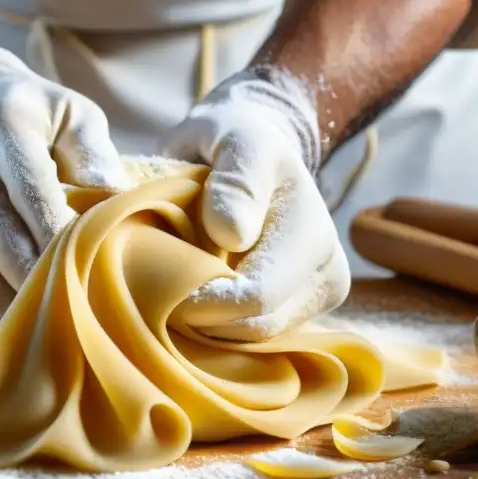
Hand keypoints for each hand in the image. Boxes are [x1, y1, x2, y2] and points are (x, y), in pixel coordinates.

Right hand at [0, 46, 129, 329]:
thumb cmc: (39, 121)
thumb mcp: (75, 116)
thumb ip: (94, 153)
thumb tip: (109, 195)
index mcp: (5, 122)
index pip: (27, 186)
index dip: (52, 231)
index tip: (80, 265)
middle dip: (22, 274)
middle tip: (58, 304)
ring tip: (26, 316)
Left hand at [160, 65, 350, 340]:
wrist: (258, 148)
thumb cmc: (238, 138)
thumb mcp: (237, 138)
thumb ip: (236, 179)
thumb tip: (231, 235)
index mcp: (313, 234)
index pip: (256, 297)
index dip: (202, 303)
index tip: (153, 284)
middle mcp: (326, 273)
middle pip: (254, 327)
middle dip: (200, 318)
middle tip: (151, 291)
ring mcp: (315, 297)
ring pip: (251, 340)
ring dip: (206, 325)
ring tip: (171, 290)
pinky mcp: (298, 313)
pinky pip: (251, 340)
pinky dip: (215, 327)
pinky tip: (191, 301)